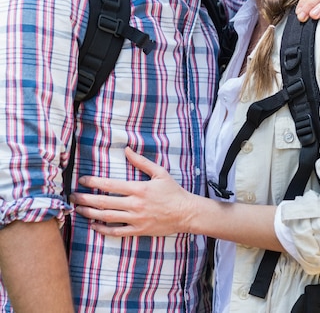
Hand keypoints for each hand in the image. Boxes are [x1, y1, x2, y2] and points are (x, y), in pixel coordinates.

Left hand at [70, 148, 193, 236]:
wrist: (185, 213)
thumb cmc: (172, 191)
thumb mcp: (159, 172)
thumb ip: (141, 161)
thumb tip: (126, 149)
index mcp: (138, 189)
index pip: (110, 185)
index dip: (93, 182)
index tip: (82, 180)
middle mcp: (134, 205)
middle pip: (104, 202)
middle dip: (85, 198)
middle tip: (72, 196)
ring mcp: (135, 219)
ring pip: (107, 217)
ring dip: (90, 213)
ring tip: (78, 209)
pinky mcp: (138, 231)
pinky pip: (117, 232)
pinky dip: (103, 229)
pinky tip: (93, 225)